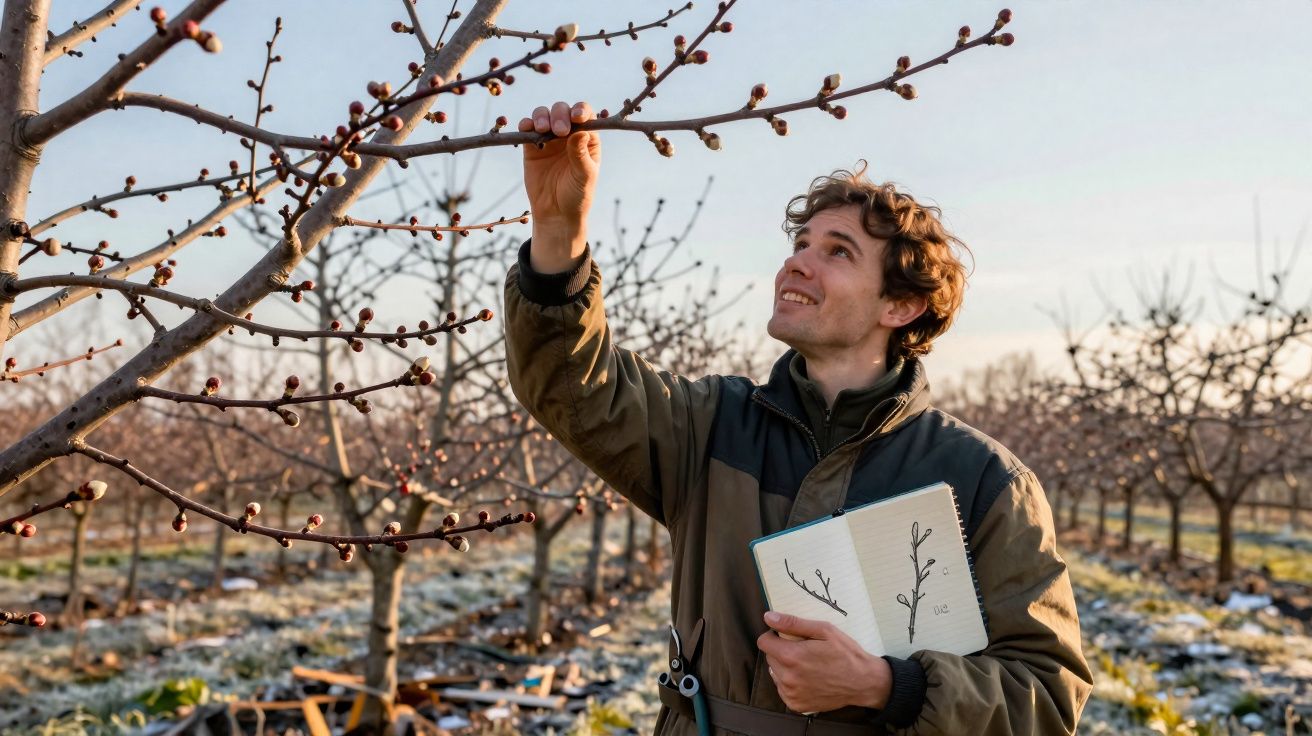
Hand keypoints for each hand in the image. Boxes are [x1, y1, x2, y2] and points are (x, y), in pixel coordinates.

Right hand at [518, 101, 599, 270]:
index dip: (580, 111)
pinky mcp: (531, 147)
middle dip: (560, 115)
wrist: (556, 214)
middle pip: (563, 111)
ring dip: (542, 117)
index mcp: (587, 139)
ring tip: (543, 130)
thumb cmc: (577, 196)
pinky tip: (526, 128)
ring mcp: (549, 139)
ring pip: (544, 115)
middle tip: (559, 132)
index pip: (585, 116)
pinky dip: (525, 124)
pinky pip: (527, 129)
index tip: (577, 117)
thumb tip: (581, 132)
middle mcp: (568, 134)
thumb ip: (581, 155)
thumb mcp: (584, 177)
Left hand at [757, 610, 892, 713]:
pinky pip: (783, 689)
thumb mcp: (824, 630)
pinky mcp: (796, 705)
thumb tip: (768, 617)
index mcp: (792, 657)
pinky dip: (791, 683)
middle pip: (770, 657)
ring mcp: (791, 694)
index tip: (788, 636)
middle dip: (781, 651)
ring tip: (807, 665)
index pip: (763, 642)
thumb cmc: (845, 653)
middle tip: (803, 650)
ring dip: (785, 667)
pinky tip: (808, 678)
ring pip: (775, 673)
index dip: (774, 636)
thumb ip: (793, 623)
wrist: (863, 682)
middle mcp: (788, 678)